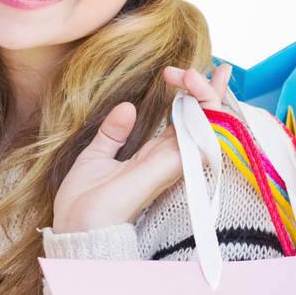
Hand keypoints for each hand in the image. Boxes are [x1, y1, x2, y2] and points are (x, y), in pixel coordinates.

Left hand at [50, 63, 232, 234]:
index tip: (187, 72)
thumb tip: (127, 107)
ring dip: (207, 96)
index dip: (193, 97)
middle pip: (204, 123)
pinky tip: (204, 92)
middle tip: (219, 67)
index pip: (183, 122)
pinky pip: (198, 139)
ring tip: (197, 73)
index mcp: (150, 157)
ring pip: (207, 127)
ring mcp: (170, 164)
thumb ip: (113, 134)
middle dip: (213, 93)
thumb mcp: (96, 156)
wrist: (76, 227)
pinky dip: (205, 115)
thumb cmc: (84, 201)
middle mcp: (166, 160)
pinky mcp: (167, 167)